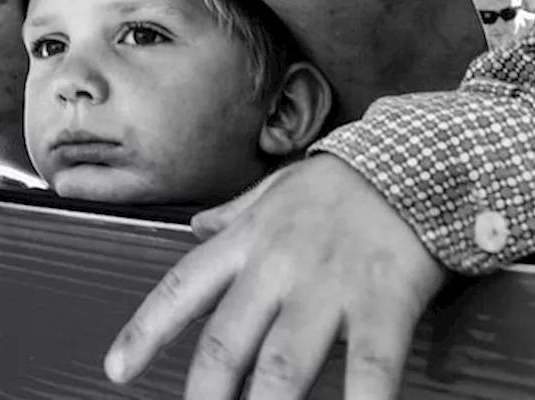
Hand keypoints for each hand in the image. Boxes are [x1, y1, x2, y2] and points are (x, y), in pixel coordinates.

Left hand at [105, 154, 445, 399]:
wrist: (418, 157)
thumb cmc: (346, 181)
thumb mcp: (278, 188)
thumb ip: (234, 213)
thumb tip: (196, 226)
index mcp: (249, 240)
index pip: (181, 288)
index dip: (145, 331)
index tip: (116, 368)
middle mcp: (279, 265)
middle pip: (226, 343)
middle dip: (205, 395)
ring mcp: (328, 285)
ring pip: (283, 365)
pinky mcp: (382, 300)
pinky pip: (366, 365)